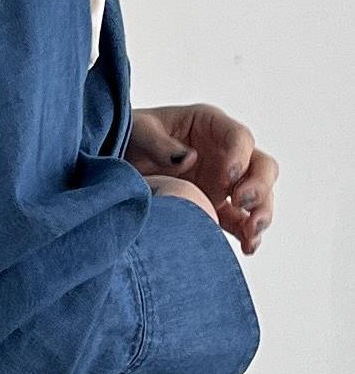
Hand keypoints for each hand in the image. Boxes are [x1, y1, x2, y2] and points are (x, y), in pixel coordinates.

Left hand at [125, 103, 277, 255]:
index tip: (229, 174)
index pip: (239, 137)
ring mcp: (222, 183)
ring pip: (258, 197)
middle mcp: (224, 154)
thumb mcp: (138, 132)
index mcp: (209, 125)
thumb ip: (159, 143)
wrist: (113, 169)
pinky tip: (248, 247)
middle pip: (261, 166)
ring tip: (252, 232)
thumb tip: (189, 159)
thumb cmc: (128, 139)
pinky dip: (247, 235)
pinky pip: (239, 222)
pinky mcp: (215, 207)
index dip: (240, 155)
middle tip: (242, 201)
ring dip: (261, 214)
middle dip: (259, 185)